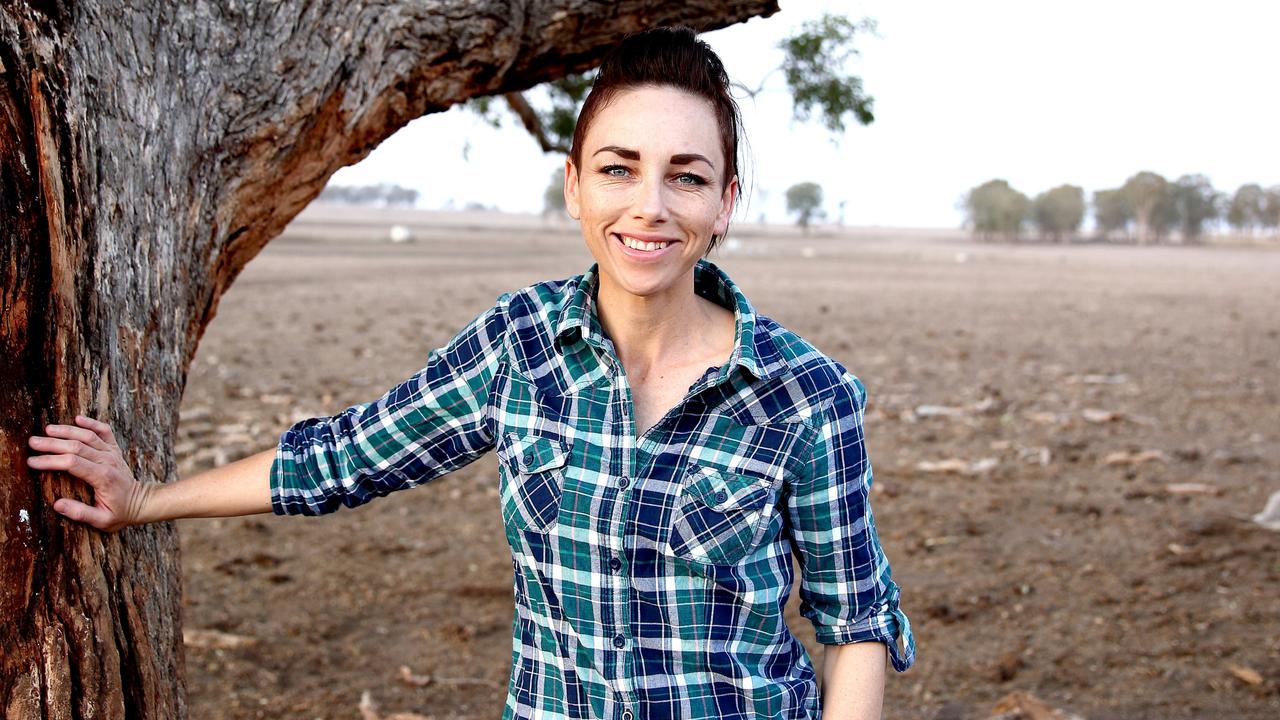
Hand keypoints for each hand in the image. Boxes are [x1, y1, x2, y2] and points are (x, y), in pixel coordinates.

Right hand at [26, 415, 149, 531]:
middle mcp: (107, 460)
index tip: (32, 462)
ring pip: (88, 436)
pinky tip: (78, 418)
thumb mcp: (102, 520)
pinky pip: (104, 431)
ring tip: (47, 430)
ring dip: (67, 431)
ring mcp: (111, 453)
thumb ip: (80, 513)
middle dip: (52, 444)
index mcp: (102, 476)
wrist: (140, 502)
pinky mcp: (114, 449)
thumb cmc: (119, 512)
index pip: (72, 463)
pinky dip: (92, 423)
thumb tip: (57, 504)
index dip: (51, 461)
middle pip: (76, 446)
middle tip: (32, 442)